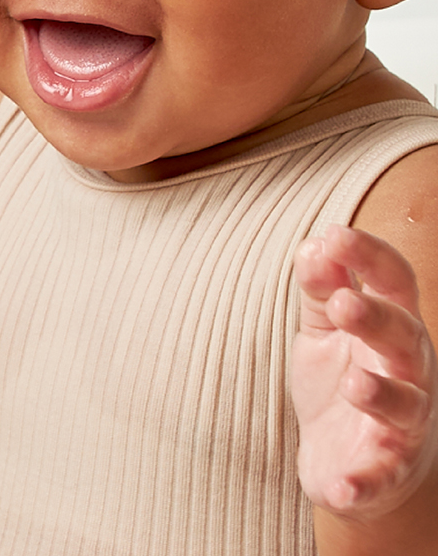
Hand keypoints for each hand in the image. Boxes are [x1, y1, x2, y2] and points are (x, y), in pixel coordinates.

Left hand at [293, 224, 437, 518]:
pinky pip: (379, 478)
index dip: (369, 256)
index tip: (334, 234)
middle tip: (344, 304)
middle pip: (404, 338)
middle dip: (378, 320)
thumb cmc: (341, 376)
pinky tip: (341, 488)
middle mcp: (408, 371)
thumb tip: (315, 243)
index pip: (394, 282)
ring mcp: (400, 423)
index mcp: (393, 326)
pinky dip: (362, 484)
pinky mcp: (383, 471)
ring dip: (381, 395)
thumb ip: (321, 287)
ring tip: (354, 383)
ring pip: (405, 406)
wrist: (347, 457)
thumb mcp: (323, 327)